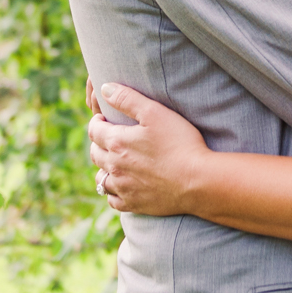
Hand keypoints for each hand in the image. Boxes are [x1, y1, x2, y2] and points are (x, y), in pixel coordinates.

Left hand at [86, 83, 210, 216]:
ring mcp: (123, 187)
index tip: (104, 120)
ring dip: (103, 169)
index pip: (94, 130)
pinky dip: (113, 192)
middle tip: (109, 139)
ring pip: (101, 178)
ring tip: (114, 163)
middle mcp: (114, 166)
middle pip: (94, 153)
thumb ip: (127, 98)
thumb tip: (105, 88)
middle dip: (99, 143)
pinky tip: (122, 186)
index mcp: (116, 142)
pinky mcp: (134, 204)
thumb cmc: (179, 143)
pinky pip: (113, 200)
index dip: (97, 122)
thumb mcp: (155, 112)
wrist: (197, 180)